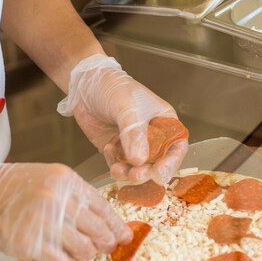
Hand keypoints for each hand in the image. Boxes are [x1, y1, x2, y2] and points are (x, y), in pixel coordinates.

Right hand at [0, 163, 132, 260]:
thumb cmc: (15, 187)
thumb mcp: (50, 179)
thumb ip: (76, 197)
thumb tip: (106, 223)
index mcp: (65, 181)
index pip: (102, 207)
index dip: (117, 226)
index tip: (125, 237)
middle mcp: (56, 199)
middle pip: (97, 231)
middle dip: (106, 244)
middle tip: (105, 249)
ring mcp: (42, 222)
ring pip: (84, 250)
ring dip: (86, 255)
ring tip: (80, 253)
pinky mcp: (29, 244)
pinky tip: (64, 260)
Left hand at [57, 55, 187, 184]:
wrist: (85, 85)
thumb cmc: (114, 88)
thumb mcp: (128, 109)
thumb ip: (134, 134)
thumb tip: (140, 160)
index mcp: (164, 123)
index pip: (176, 147)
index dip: (170, 163)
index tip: (159, 173)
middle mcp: (152, 137)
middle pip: (157, 163)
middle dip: (147, 172)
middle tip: (136, 175)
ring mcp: (133, 145)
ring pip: (137, 169)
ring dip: (129, 173)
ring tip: (118, 170)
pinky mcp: (116, 150)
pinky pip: (119, 165)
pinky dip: (114, 164)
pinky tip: (108, 149)